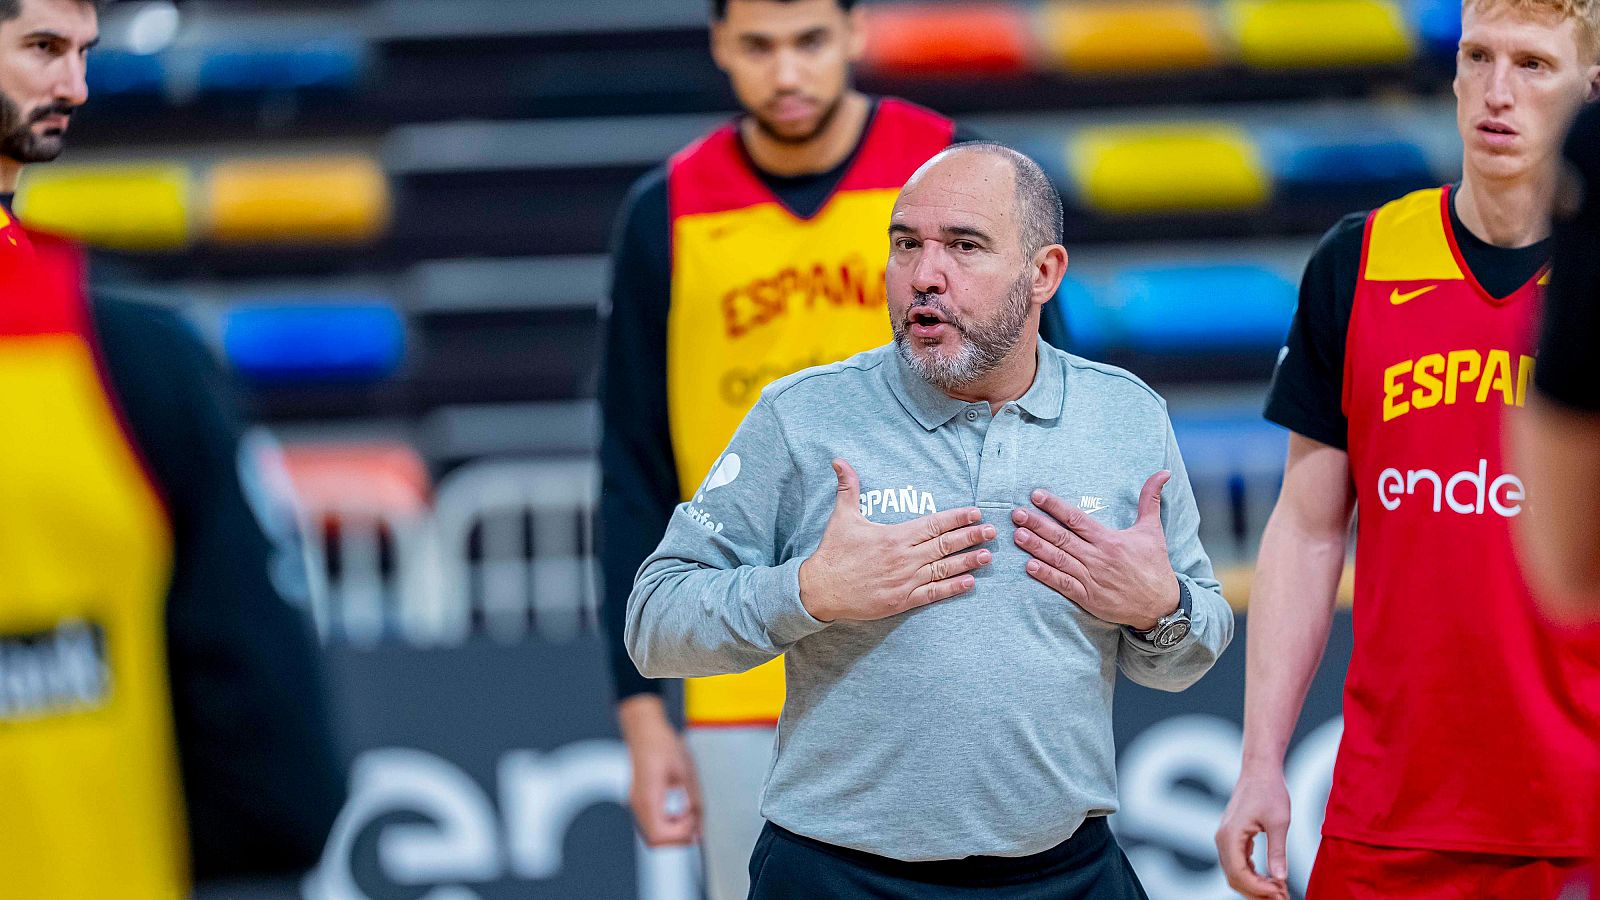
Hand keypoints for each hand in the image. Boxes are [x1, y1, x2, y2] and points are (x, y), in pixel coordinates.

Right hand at [618, 694, 700, 846]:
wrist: (644, 729)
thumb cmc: (663, 745)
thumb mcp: (686, 773)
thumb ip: (694, 803)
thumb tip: (699, 831)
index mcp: (648, 798)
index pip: (659, 836)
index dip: (680, 835)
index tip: (693, 819)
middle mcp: (638, 805)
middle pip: (655, 841)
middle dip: (678, 836)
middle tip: (693, 819)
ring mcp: (636, 804)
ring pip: (653, 835)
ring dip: (673, 831)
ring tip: (687, 811)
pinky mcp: (639, 801)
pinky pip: (651, 824)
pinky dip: (667, 823)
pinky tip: (678, 807)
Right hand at [799, 458, 994, 621]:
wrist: (821, 590)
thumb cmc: (833, 552)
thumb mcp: (842, 517)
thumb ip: (848, 488)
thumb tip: (839, 460)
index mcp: (895, 536)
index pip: (934, 524)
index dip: (957, 518)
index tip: (975, 513)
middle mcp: (904, 558)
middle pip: (945, 545)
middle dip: (971, 537)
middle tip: (992, 532)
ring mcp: (905, 581)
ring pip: (944, 569)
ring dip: (968, 562)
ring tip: (987, 556)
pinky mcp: (902, 601)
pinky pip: (933, 593)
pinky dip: (953, 588)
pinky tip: (970, 582)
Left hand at [1011, 471, 1178, 630]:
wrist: (1161, 605)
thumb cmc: (1154, 566)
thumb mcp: (1152, 530)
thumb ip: (1150, 500)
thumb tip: (1162, 472)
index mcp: (1109, 539)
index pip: (1076, 519)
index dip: (1055, 506)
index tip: (1036, 495)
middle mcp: (1097, 557)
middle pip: (1062, 538)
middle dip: (1037, 524)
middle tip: (1016, 514)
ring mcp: (1091, 578)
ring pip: (1058, 560)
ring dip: (1036, 547)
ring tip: (1017, 535)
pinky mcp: (1088, 597)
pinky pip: (1063, 584)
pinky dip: (1046, 576)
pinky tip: (1029, 566)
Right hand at [1215, 767, 1291, 898]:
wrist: (1260, 769)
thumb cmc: (1270, 790)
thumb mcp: (1279, 822)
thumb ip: (1278, 852)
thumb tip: (1281, 878)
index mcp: (1230, 835)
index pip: (1240, 874)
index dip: (1260, 888)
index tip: (1281, 893)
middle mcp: (1222, 838)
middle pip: (1234, 878)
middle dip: (1256, 892)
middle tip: (1281, 897)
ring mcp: (1225, 837)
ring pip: (1234, 872)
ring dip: (1254, 885)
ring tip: (1278, 891)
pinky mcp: (1232, 835)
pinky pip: (1237, 862)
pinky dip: (1252, 874)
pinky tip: (1269, 878)